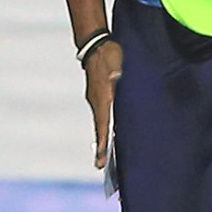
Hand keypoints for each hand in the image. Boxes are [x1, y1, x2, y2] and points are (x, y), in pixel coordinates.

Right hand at [83, 41, 123, 169]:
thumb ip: (115, 72)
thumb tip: (115, 77)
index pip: (102, 124)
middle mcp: (97, 102)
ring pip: (101, 124)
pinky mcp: (99, 96)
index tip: (100, 158)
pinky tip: (110, 135)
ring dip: (103, 139)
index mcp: (103, 98)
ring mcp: (96, 99)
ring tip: (105, 158)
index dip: (102, 141)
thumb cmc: (109, 55)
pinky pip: (103, 116)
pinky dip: (105, 128)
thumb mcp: (115, 62)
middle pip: (99, 129)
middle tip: (99, 166)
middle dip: (101, 148)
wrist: (96, 45)